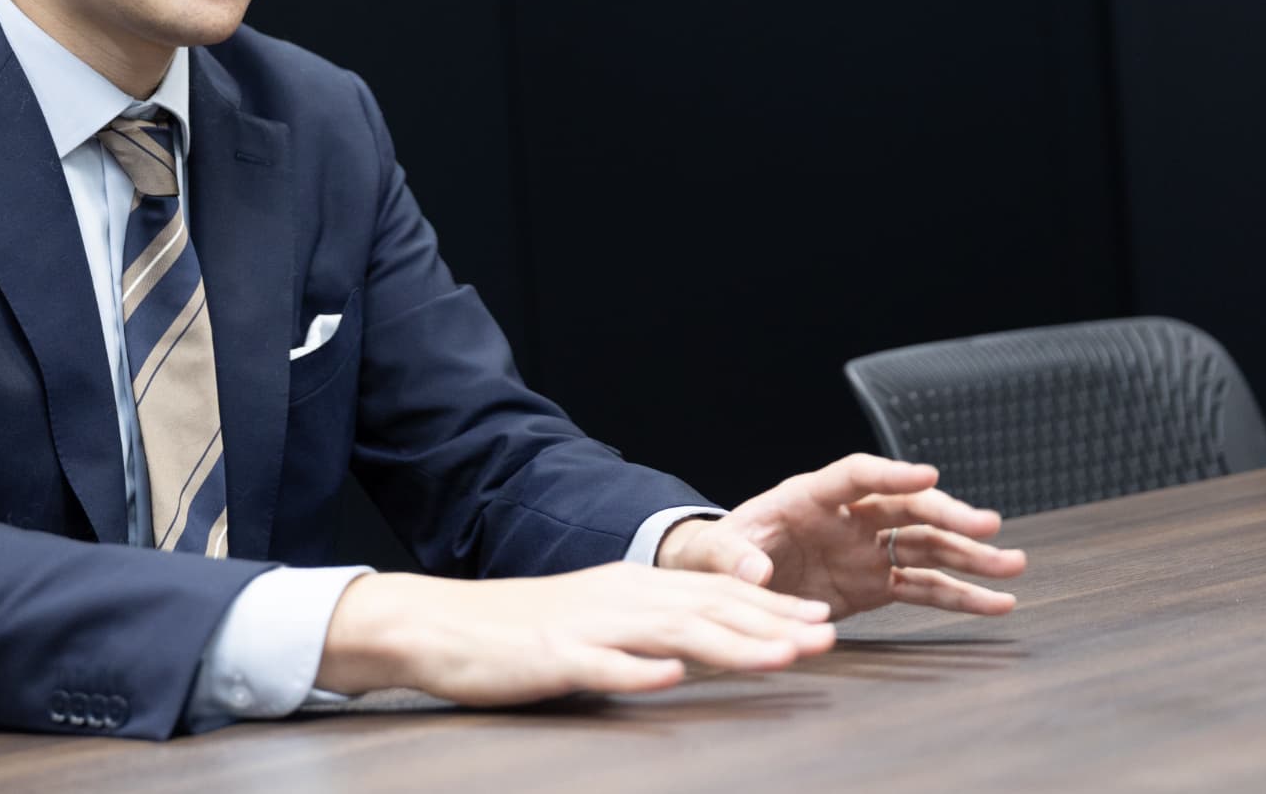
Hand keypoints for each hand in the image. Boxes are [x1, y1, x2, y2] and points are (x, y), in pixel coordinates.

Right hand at [314, 563, 836, 703]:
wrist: (438, 623)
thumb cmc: (518, 628)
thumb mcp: (595, 620)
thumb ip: (649, 630)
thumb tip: (705, 646)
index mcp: (630, 587)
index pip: (715, 597)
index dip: (773, 610)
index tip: (824, 622)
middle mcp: (617, 598)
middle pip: (707, 610)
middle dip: (773, 625)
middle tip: (827, 637)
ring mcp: (586, 627)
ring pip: (670, 633)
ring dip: (729, 645)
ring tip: (778, 658)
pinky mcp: (551, 657)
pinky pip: (600, 666)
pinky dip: (639, 671)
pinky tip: (670, 678)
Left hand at [655, 454, 1026, 620]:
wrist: (723, 581)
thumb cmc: (715, 554)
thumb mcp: (710, 554)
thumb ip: (732, 559)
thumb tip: (756, 574)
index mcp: (806, 496)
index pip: (855, 474)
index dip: (890, 473)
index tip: (928, 474)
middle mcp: (847, 517)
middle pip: (905, 507)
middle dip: (948, 515)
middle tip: (989, 526)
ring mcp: (866, 549)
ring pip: (926, 546)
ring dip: (969, 555)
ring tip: (1014, 565)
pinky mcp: (875, 583)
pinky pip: (924, 586)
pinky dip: (959, 595)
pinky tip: (997, 602)